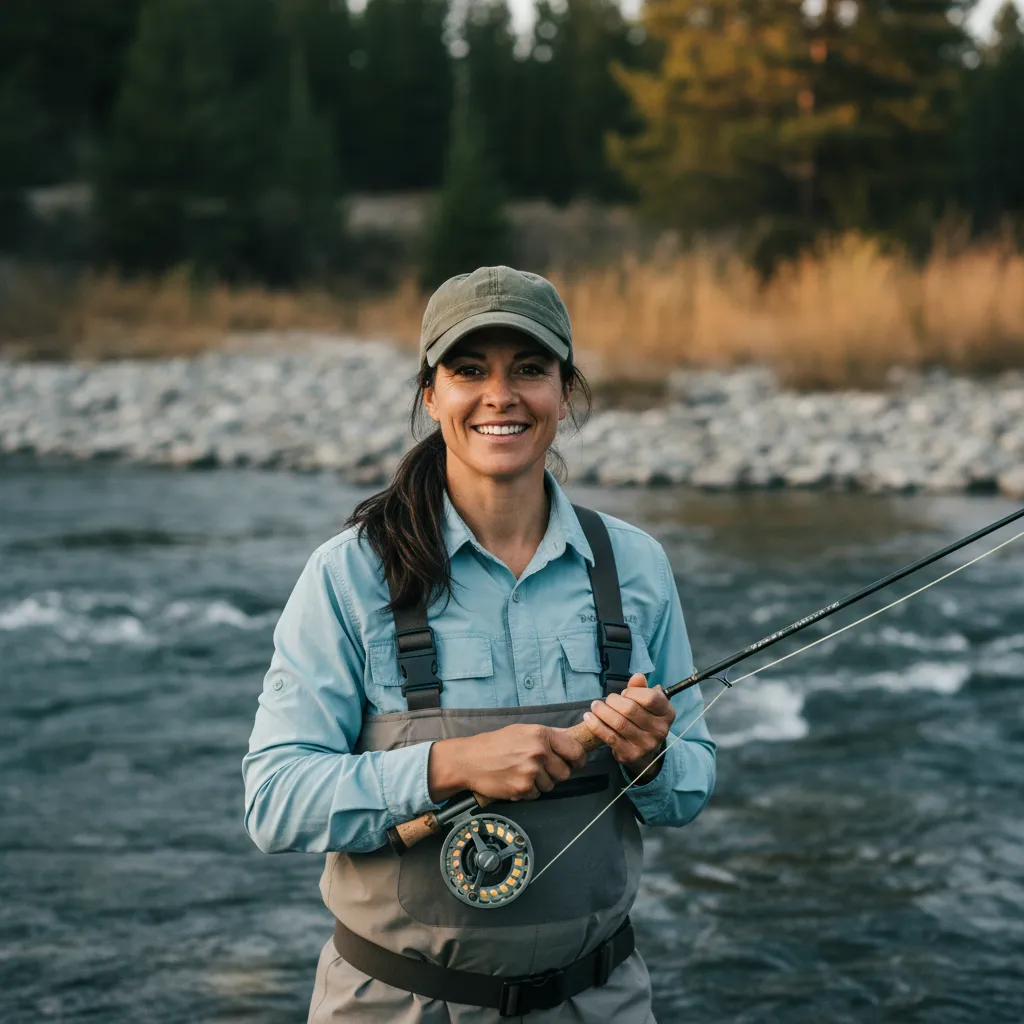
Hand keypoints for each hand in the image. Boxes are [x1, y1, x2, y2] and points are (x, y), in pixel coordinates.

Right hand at [428, 724, 587, 802]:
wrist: (470, 760)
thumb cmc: (496, 744)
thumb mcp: (523, 730)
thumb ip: (549, 735)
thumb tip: (574, 736)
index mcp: (541, 734)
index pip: (575, 750)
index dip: (579, 760)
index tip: (577, 764)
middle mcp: (539, 752)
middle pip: (565, 772)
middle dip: (555, 773)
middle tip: (539, 768)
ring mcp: (531, 771)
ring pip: (551, 785)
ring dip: (540, 782)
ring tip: (522, 772)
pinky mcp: (523, 788)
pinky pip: (536, 794)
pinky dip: (528, 791)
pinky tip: (515, 780)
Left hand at [583, 673, 674, 782]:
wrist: (644, 753)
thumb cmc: (643, 720)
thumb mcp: (646, 703)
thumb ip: (641, 688)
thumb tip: (638, 677)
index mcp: (667, 713)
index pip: (650, 698)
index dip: (632, 692)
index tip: (624, 693)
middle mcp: (660, 730)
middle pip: (631, 709)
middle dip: (613, 701)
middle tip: (607, 700)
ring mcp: (646, 744)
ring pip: (619, 723)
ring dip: (602, 711)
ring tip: (595, 706)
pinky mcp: (630, 754)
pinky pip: (610, 737)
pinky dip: (596, 725)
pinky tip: (589, 718)